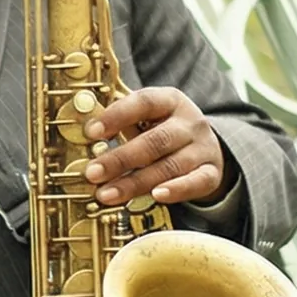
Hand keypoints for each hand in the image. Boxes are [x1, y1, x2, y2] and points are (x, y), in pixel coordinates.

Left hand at [82, 86, 225, 205]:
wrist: (207, 148)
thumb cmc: (165, 131)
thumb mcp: (147, 119)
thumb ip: (121, 124)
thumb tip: (84, 138)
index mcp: (170, 100)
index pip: (144, 102)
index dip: (117, 116)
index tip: (91, 132)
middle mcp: (189, 122)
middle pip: (155, 141)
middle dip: (120, 159)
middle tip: (92, 173)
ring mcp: (203, 148)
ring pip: (169, 166)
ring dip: (135, 183)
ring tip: (106, 194)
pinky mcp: (211, 173)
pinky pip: (195, 182)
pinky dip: (176, 190)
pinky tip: (155, 195)